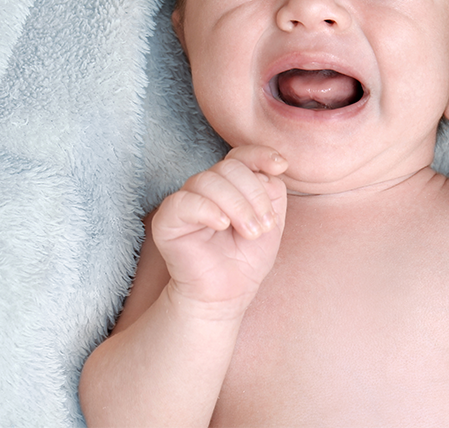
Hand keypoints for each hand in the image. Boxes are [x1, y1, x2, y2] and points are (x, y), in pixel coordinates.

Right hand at [152, 145, 288, 310]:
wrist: (226, 295)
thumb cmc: (245, 259)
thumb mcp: (272, 223)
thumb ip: (272, 194)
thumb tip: (267, 172)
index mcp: (230, 185)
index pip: (241, 155)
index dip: (260, 154)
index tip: (280, 165)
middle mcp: (206, 188)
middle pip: (231, 167)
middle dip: (255, 195)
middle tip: (263, 227)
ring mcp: (186, 201)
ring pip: (210, 180)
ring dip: (238, 206)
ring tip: (250, 233)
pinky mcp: (167, 219)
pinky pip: (185, 201)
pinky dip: (208, 210)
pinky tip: (222, 226)